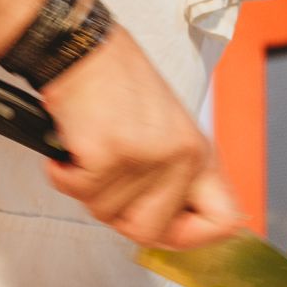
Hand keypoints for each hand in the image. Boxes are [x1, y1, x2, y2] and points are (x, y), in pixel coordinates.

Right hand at [41, 23, 240, 248]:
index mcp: (199, 152)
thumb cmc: (117, 85)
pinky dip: (64, 173)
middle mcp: (180, 156)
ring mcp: (146, 157)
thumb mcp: (166, 129)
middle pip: (149, 231)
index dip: (190, 237)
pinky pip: (77, 192)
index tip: (164, 233)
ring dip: (87, 186)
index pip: (222, 221)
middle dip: (117, 213)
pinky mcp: (108, 155)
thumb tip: (170, 231)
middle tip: (106, 178)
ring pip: (105, 214)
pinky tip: (74, 145)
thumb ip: (172, 178)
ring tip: (92, 147)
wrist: (83, 49)